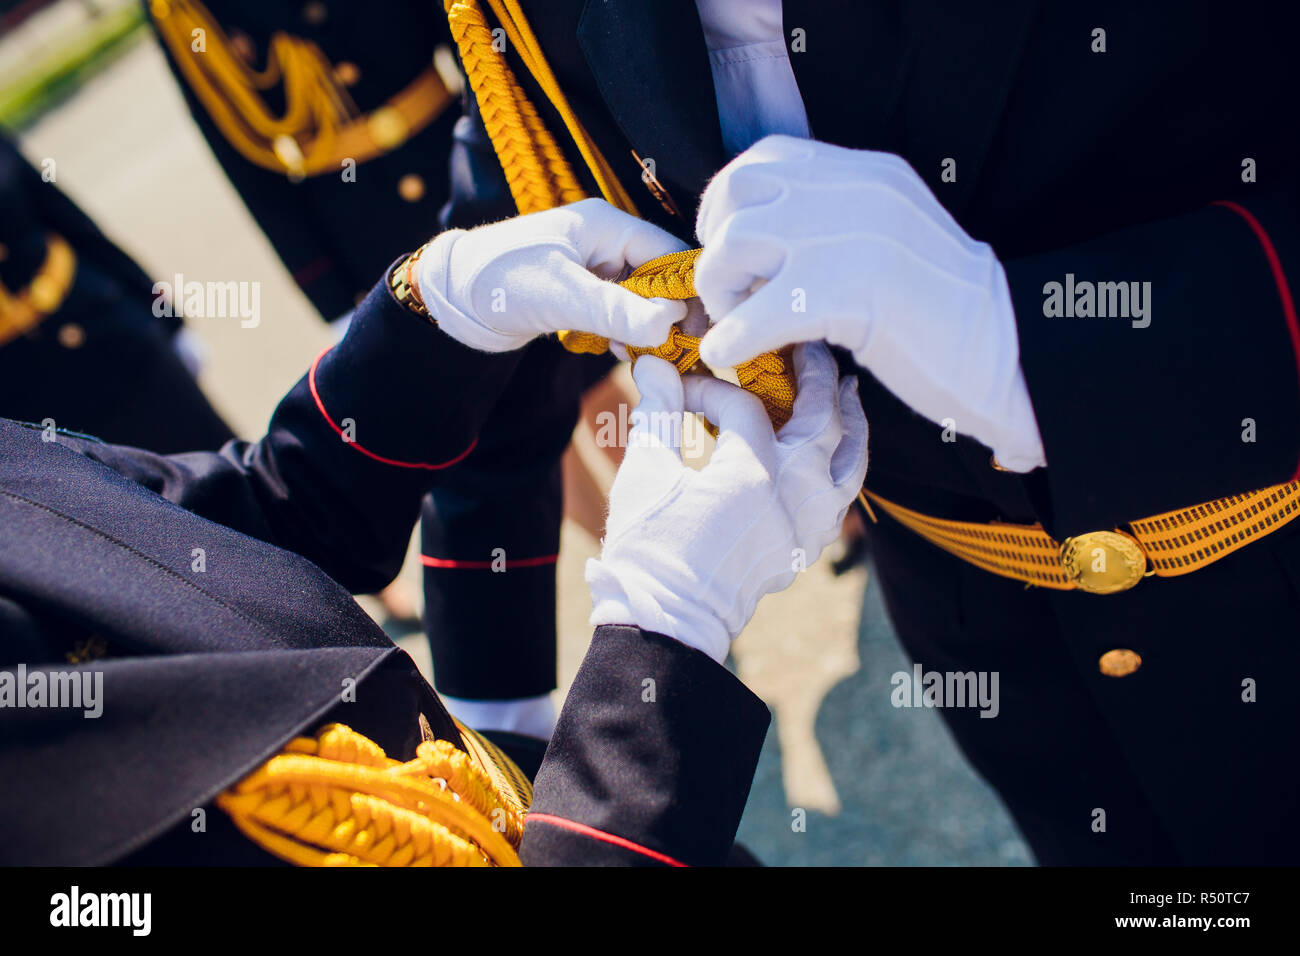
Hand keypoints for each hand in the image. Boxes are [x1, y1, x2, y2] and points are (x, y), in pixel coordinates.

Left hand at [416, 198, 688, 352]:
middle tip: (686, 352)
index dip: (690, 290)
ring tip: (656, 358)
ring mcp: (594, 266)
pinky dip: (627, 333)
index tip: (706, 329)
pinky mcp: (583, 291)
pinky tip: (624, 354)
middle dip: (672, 314)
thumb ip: (615, 311)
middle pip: (660, 276)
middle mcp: (605, 240)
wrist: (450, 299)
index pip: (668, 251)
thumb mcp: (560, 296)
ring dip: (649, 328)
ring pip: (642, 297)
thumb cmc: (498, 283)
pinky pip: (621, 311)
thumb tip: (668, 326)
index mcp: (605, 224)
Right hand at [586, 342, 868, 662]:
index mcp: (752, 475)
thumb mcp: (646, 474)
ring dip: (850, 420)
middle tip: (806, 345)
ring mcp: (807, 527)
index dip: (713, 388)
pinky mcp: (806, 548)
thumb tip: (653, 361)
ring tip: (846, 390)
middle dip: (814, 377)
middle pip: (822, 419)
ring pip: (850, 461)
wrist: (665, 623)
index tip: (684, 386)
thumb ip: (657, 412)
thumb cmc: (648, 551)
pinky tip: (836, 450)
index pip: (744, 407)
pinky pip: (843, 498)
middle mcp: (794, 497)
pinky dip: (845, 465)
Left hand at [693, 134, 1045, 472]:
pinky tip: (733, 355)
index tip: (728, 244)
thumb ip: (842, 220)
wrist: (1012, 349)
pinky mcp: (846, 297)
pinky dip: (729, 339)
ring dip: (719, 289)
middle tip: (728, 289)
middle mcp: (856, 193)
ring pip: (734, 245)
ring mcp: (849, 240)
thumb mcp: (897, 234)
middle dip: (715, 242)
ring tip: (737, 322)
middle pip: (739, 191)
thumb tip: (770, 243)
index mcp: (869, 174)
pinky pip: (753, 315)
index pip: (768, 157)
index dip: (729, 201)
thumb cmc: (951, 311)